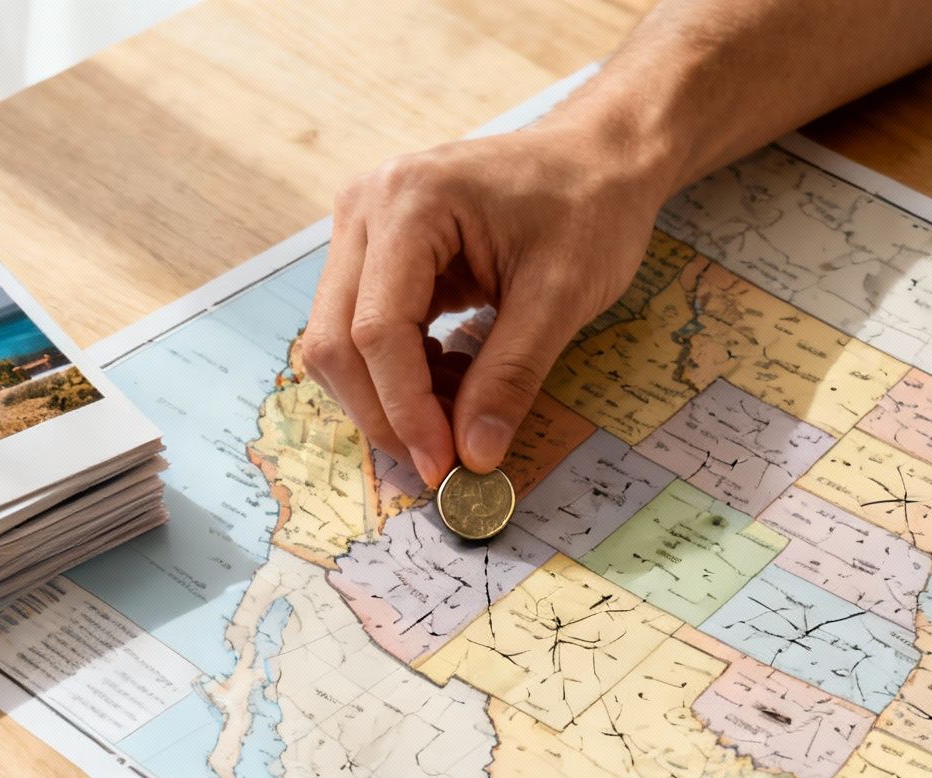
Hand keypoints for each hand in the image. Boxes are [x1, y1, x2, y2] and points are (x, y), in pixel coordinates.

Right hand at [302, 119, 667, 487]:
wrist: (596, 158)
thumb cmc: (589, 207)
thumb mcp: (563, 296)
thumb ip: (511, 376)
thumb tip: (473, 456)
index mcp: (409, 202)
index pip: (377, 330)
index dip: (405, 409)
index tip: (442, 466)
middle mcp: (365, 208)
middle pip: (335, 340)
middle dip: (383, 413)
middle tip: (440, 463)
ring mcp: (361, 230)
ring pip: (337, 343)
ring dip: (387, 397)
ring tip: (459, 414)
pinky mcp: (373, 254)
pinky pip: (361, 332)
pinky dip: (398, 375)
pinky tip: (451, 381)